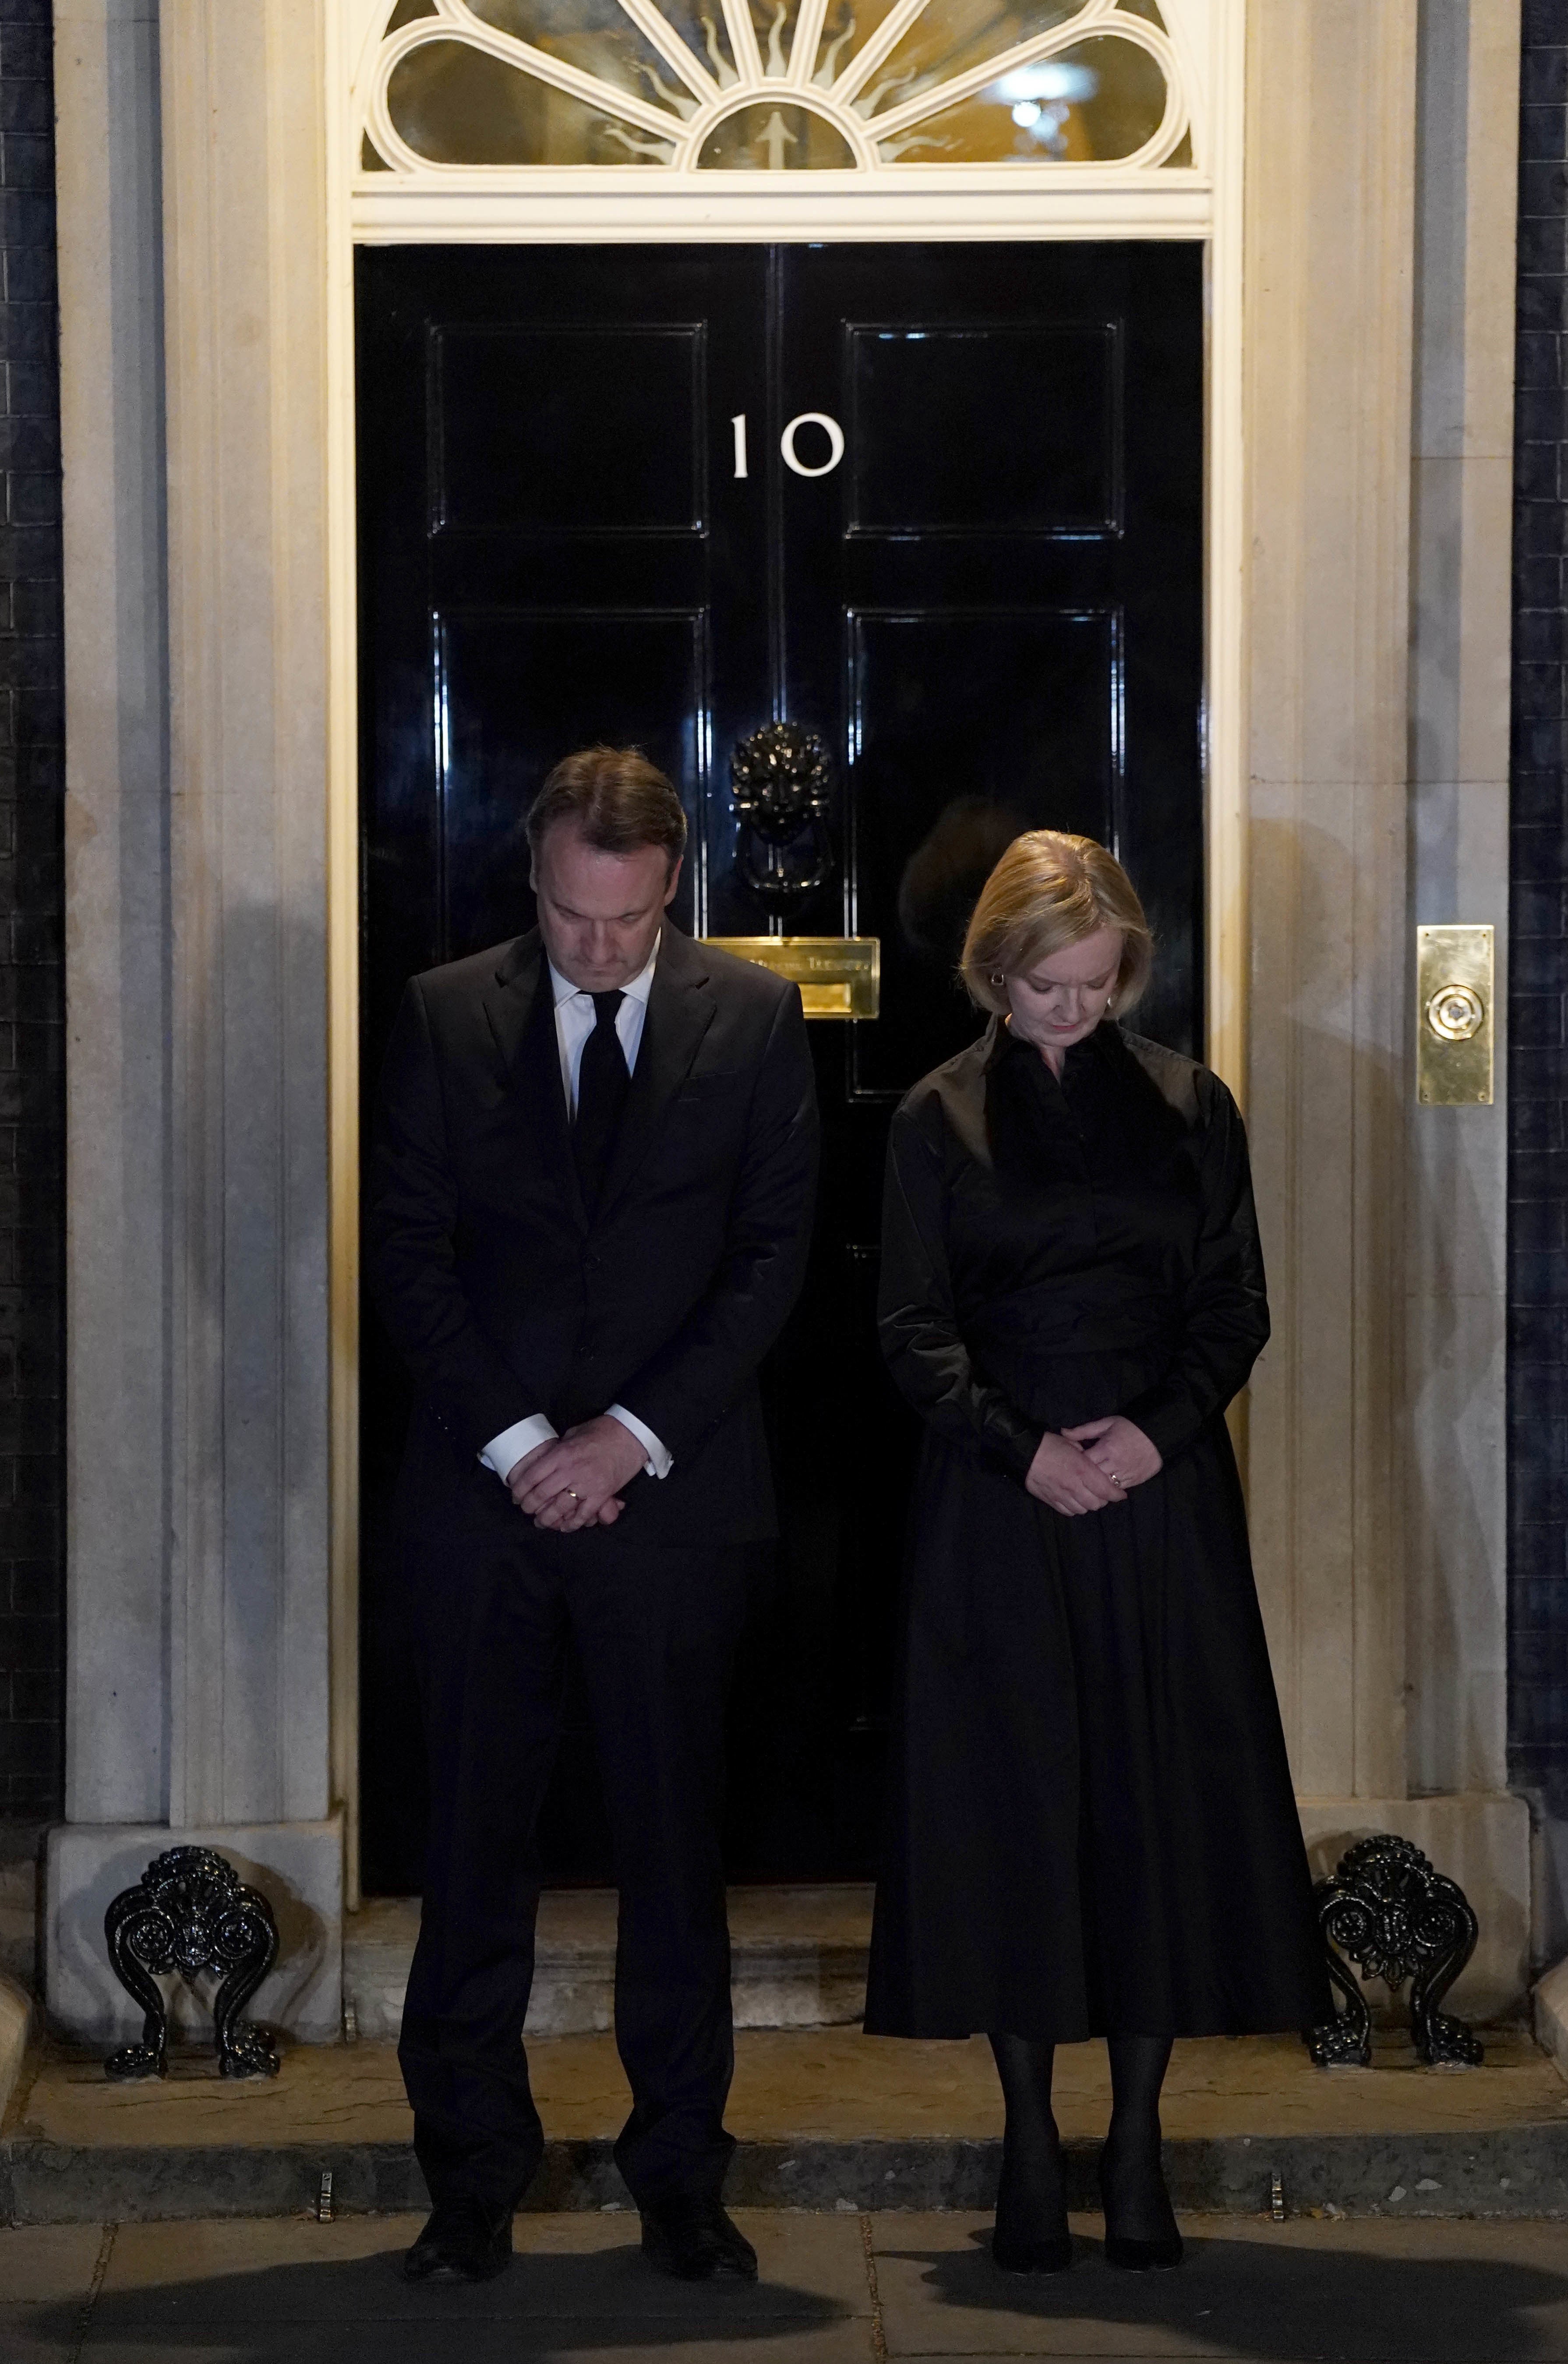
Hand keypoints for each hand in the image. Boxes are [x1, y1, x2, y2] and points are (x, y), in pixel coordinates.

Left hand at [508, 1414, 646, 1531]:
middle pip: (541, 1495)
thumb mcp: (573, 1433)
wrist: (632, 1434)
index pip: (531, 1476)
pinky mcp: (602, 1494)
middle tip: (526, 1510)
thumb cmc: (602, 1430)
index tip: (516, 1496)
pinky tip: (564, 1527)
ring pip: (559, 1508)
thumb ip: (559, 1449)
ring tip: (540, 1522)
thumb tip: (545, 1461)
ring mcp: (587, 1484)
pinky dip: (572, 1524)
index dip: (520, 1489)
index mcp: (561, 1453)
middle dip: (530, 1506)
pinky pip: (583, 1514)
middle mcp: (570, 1470)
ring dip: (547, 1519)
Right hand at [1024, 1430, 1126, 1515]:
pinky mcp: (1050, 1500)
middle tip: (1102, 1493)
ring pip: (1083, 1509)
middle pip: (1096, 1503)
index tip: (1121, 1494)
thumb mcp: (1071, 1444)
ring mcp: (1061, 1495)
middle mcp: (1074, 1486)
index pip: (1106, 1489)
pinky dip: (1074, 1508)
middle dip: (1103, 1500)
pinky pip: (1068, 1511)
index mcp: (1082, 1469)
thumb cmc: (1049, 1444)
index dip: (1116, 1495)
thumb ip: (1086, 1455)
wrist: (1024, 1452)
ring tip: (1087, 1496)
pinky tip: (1074, 1499)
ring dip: (1088, 1504)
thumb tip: (1093, 1461)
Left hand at [1060, 1414, 1161, 1493]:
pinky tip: (1103, 1486)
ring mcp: (1125, 1474)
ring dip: (1096, 1486)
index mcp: (1106, 1448)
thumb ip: (1084, 1430)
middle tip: (1078, 1476)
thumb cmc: (1130, 1428)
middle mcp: (1115, 1464)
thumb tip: (1063, 1432)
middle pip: (1092, 1478)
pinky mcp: (1133, 1481)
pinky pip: (1117, 1490)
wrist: (1158, 1435)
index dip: (1076, 1463)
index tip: (1072, 1462)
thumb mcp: (1106, 1424)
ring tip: (1089, 1483)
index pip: (1084, 1462)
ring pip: (1104, 1487)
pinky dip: (1109, 1489)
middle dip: (1084, 1477)